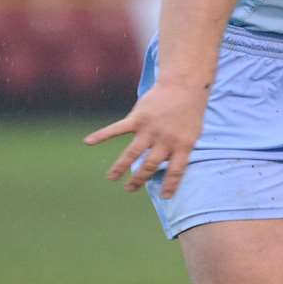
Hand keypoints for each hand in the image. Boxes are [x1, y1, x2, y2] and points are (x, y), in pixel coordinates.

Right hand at [83, 81, 208, 198]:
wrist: (184, 86)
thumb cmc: (189, 111)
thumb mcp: (194, 132)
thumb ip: (181, 149)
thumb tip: (169, 166)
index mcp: (183, 145)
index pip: (176, 170)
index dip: (171, 184)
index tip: (165, 197)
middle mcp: (165, 140)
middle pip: (149, 165)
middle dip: (139, 179)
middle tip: (130, 189)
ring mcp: (150, 130)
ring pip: (132, 154)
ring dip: (120, 167)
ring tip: (111, 178)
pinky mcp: (138, 118)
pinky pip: (117, 129)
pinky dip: (101, 135)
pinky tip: (88, 141)